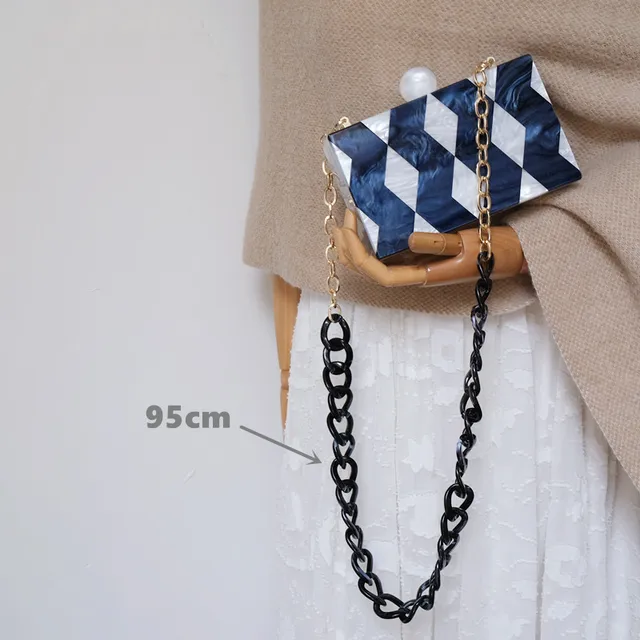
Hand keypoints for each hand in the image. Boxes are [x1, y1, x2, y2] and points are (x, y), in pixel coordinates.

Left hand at [333, 209, 526, 286]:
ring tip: (344, 224)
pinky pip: (387, 254)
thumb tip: (407, 238)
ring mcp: (416, 265)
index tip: (351, 225)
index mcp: (423, 276)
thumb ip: (438, 244)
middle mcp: (414, 273)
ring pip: (375, 264)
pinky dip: (371, 242)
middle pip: (370, 272)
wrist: (514, 253)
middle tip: (339, 222)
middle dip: (350, 250)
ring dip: (356, 248)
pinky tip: (364, 227)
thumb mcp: (468, 243)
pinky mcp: (421, 255)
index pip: (380, 275)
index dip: (360, 255)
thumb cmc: (494, 250)